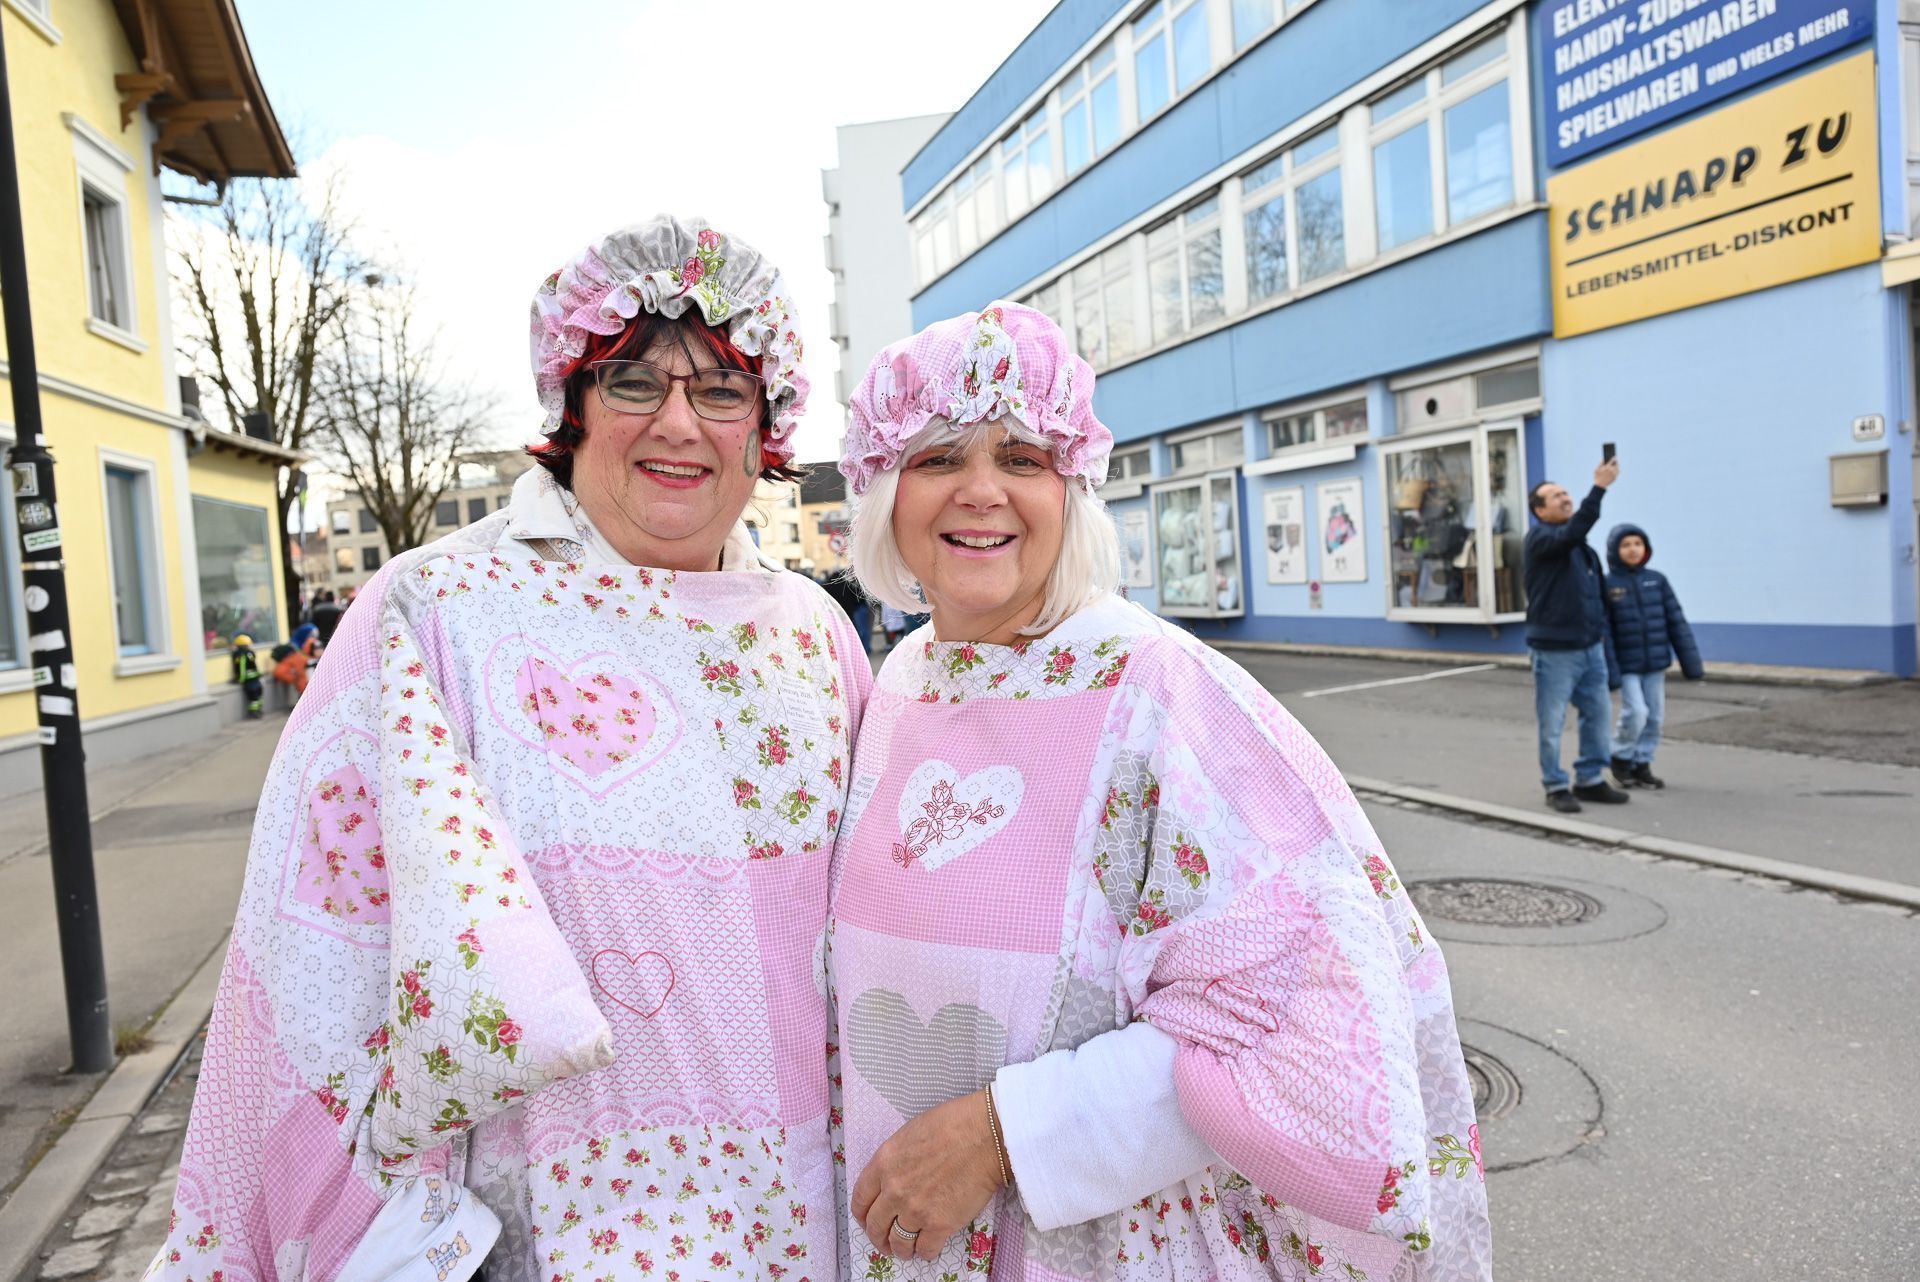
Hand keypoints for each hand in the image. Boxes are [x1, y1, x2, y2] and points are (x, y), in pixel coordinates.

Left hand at [852, 1090, 1003, 1261]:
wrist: (985, 1136)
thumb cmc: (952, 1125)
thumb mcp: (908, 1135)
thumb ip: (894, 1161)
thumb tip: (893, 1178)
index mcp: (884, 1164)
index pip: (860, 1199)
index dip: (862, 1214)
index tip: (867, 1220)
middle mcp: (894, 1190)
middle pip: (875, 1226)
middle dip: (878, 1237)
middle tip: (885, 1241)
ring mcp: (916, 1210)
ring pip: (898, 1243)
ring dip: (900, 1250)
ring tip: (906, 1250)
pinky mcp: (940, 1225)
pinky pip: (925, 1249)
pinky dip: (925, 1252)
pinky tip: (928, 1248)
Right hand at [1595, 457, 1620, 487]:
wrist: (1600, 485)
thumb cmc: (1597, 477)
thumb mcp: (1597, 469)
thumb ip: (1600, 464)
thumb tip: (1603, 459)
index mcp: (1607, 467)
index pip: (1612, 460)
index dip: (1614, 458)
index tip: (1614, 456)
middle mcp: (1612, 470)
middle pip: (1616, 464)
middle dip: (1616, 462)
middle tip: (1616, 461)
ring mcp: (1614, 474)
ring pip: (1617, 468)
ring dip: (1617, 466)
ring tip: (1616, 465)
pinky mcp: (1615, 477)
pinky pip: (1617, 473)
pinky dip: (1616, 471)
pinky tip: (1615, 470)